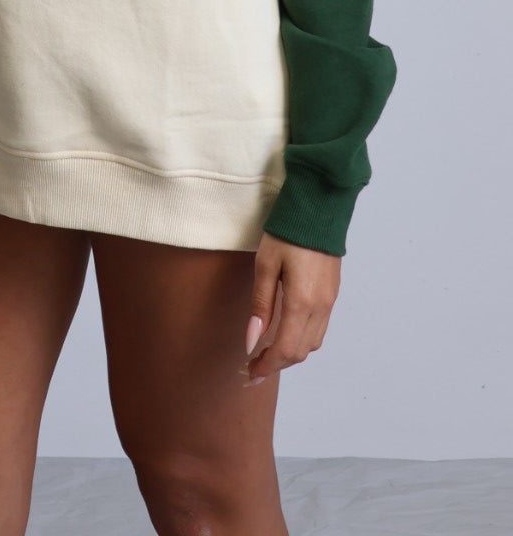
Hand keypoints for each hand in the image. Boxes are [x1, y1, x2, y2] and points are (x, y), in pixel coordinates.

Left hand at [242, 233, 341, 384]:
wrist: (318, 208)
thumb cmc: (287, 233)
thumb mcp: (265, 265)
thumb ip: (260, 305)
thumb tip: (251, 341)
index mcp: (302, 302)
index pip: (284, 349)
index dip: (266, 366)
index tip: (249, 373)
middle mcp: (320, 307)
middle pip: (300, 352)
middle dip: (276, 364)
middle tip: (253, 368)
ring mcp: (330, 301)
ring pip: (312, 343)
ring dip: (290, 353)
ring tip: (266, 353)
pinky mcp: (332, 294)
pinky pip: (319, 329)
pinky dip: (301, 339)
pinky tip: (285, 333)